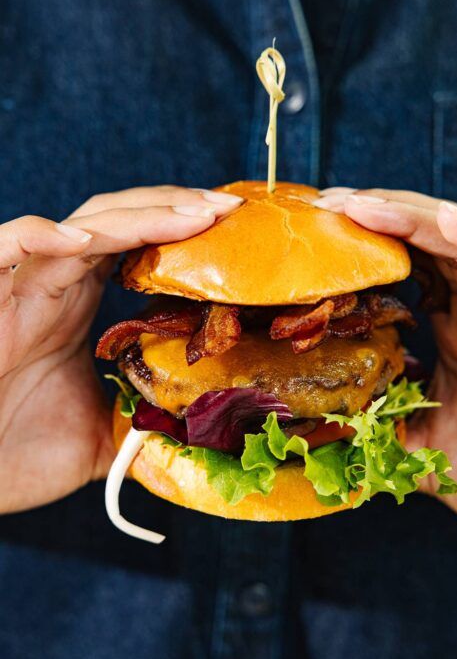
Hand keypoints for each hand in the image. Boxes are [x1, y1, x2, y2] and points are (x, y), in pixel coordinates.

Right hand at [0, 186, 241, 511]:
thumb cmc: (14, 453)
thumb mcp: (100, 435)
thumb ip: (143, 423)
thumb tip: (198, 435)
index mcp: (77, 303)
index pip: (135, 242)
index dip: (180, 226)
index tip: (232, 225)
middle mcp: (53, 285)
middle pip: (117, 218)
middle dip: (174, 205)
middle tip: (228, 207)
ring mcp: (20, 290)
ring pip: (79, 227)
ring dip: (138, 214)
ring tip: (193, 213)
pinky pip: (4, 250)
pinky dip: (38, 236)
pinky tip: (85, 239)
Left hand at [315, 188, 456, 523]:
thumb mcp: (416, 443)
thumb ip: (377, 430)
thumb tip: (321, 436)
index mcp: (454, 319)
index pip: (405, 259)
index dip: (364, 238)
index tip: (317, 230)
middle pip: (420, 233)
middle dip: (373, 212)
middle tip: (320, 205)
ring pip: (452, 234)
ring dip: (403, 213)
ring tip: (353, 204)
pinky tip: (437, 223)